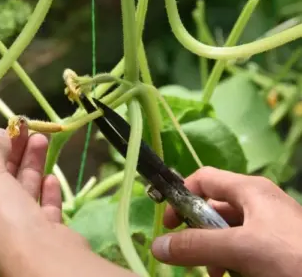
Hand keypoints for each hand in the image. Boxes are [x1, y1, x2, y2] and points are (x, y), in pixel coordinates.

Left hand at [0, 125, 86, 275]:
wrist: (40, 259)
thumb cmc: (1, 217)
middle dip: (10, 152)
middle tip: (24, 128)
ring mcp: (13, 232)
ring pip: (21, 191)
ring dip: (31, 164)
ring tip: (41, 138)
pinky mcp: (41, 236)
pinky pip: (41, 209)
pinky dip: (45, 192)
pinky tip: (51, 177)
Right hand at [150, 167, 301, 276]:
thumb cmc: (293, 257)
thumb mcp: (241, 249)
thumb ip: (197, 246)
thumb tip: (157, 245)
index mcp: (250, 191)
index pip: (203, 179)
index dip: (182, 195)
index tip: (168, 223)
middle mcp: (257, 205)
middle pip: (211, 209)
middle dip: (196, 232)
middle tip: (188, 255)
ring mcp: (267, 229)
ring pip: (224, 233)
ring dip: (211, 252)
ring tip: (212, 273)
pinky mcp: (273, 250)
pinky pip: (240, 250)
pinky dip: (228, 263)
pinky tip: (228, 276)